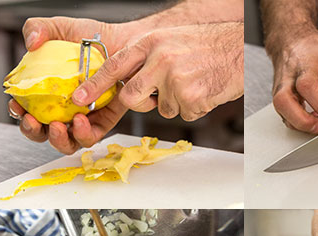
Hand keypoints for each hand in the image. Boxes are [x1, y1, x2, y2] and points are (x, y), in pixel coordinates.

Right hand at [8, 17, 134, 153]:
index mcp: (45, 92)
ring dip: (58, 139)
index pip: (25, 109)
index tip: (16, 106)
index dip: (18, 112)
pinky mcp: (103, 122)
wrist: (122, 42)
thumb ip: (39, 28)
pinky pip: (91, 136)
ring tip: (59, 125)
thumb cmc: (90, 38)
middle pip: (41, 132)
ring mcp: (82, 117)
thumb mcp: (61, 28)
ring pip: (66, 141)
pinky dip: (83, 134)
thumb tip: (31, 43)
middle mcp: (62, 109)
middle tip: (34, 121)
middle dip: (33, 131)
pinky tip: (81, 120)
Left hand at [71, 22, 243, 121]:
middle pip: (131, 97)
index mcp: (151, 43)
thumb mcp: (169, 40)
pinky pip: (183, 113)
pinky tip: (203, 90)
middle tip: (158, 96)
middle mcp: (159, 60)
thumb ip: (147, 57)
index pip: (114, 66)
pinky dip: (193, 107)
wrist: (238, 50)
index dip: (94, 85)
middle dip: (141, 103)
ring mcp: (175, 80)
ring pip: (161, 109)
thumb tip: (128, 79)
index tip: (79, 99)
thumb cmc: (207, 46)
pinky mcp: (191, 98)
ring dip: (175, 103)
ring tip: (192, 83)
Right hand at [267, 30, 317, 133]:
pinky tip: (311, 120)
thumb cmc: (316, 51)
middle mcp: (289, 77)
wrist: (293, 43)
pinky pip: (284, 115)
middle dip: (303, 120)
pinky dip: (297, 123)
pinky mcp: (278, 98)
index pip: (307, 85)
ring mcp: (280, 88)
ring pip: (281, 111)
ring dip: (300, 124)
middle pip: (284, 102)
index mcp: (306, 65)